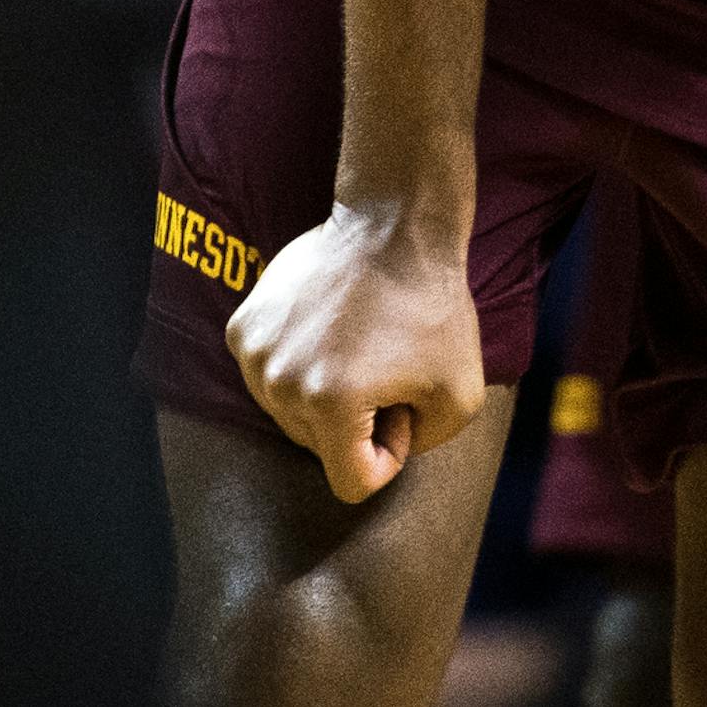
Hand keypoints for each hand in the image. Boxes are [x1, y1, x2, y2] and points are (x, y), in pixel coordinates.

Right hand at [226, 202, 485, 502]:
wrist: (393, 224)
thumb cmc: (433, 304)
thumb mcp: (463, 391)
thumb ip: (426, 444)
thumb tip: (380, 450)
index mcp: (330, 403)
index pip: (352, 482)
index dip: (389, 454)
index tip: (406, 408)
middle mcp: (279, 383)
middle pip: (317, 447)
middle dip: (357, 423)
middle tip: (387, 369)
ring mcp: (254, 352)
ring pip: (290, 415)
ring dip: (324, 395)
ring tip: (359, 345)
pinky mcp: (242, 326)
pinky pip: (269, 377)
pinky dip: (298, 365)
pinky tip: (329, 328)